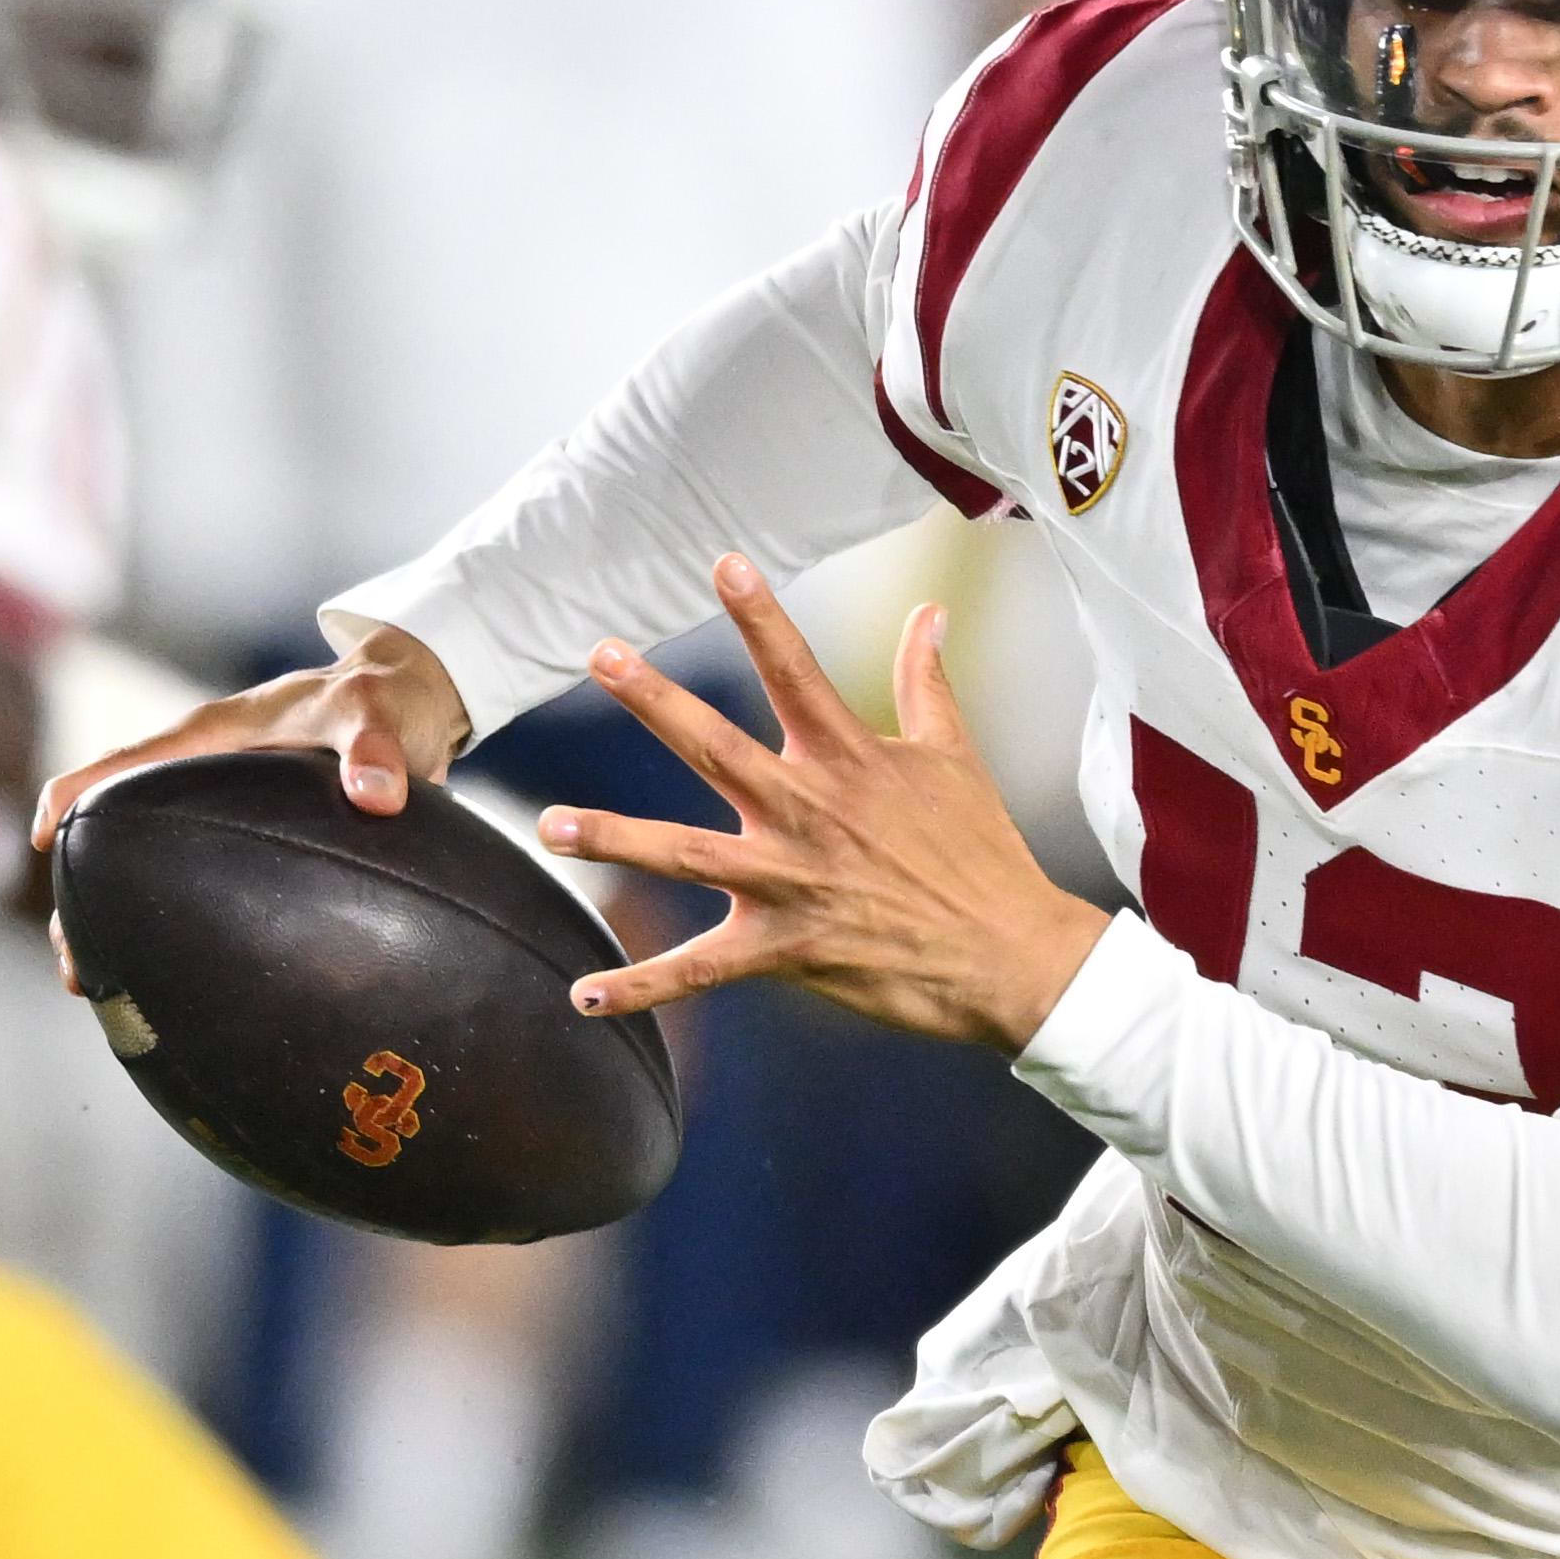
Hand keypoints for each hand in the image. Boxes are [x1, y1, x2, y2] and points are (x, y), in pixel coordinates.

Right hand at [31, 630, 474, 993]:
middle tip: (75, 963)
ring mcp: (220, 810)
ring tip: (98, 988)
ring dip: (120, 920)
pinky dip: (175, 928)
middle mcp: (203, 774)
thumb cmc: (384, 698)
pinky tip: (178, 986)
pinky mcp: (247, 840)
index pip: (125, 764)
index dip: (73, 797)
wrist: (410, 707)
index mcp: (214, 737)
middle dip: (82, 892)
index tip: (44, 840)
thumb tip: (377, 796)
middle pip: (117, 831)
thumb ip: (376, 749)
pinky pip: (195, 884)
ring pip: (148, 867)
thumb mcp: (379, 712)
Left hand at [535, 560, 1106, 1048]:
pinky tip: (584, 995)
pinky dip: (641, 987)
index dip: (762, 616)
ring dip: (615, 838)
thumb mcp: (955, 756)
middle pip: (718, 748)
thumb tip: (930, 611)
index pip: (797, 672)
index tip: (723, 563)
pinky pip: (700, 971)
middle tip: (601, 656)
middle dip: (657, 701)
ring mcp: (792, 882)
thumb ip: (927, 680)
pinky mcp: (786, 949)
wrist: (1011, 954)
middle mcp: (809, 813)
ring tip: (549, 824)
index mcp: (849, 760)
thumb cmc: (982, 854)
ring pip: (686, 855)